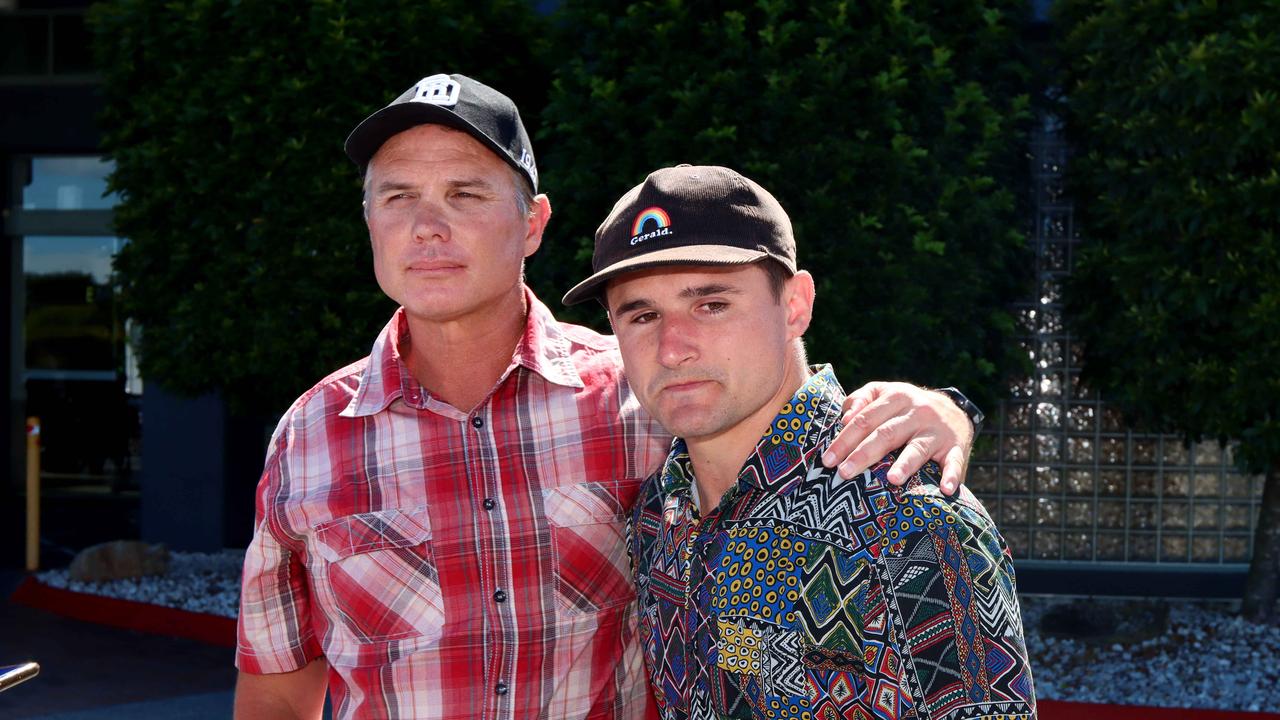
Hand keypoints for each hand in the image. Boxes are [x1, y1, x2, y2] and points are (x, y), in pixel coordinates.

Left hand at [821, 381, 973, 494]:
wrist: (955, 410)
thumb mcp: (885, 393)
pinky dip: (951, 475)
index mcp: (896, 397)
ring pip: (918, 448)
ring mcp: (937, 431)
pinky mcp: (956, 447)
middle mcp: (917, 412)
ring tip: (892, 479)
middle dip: (863, 454)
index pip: (864, 419)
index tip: (828, 460)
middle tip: (845, 473)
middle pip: (886, 434)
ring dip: (906, 464)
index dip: (844, 439)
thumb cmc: (907, 407)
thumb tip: (843, 419)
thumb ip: (861, 400)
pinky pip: (954, 462)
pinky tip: (945, 489)